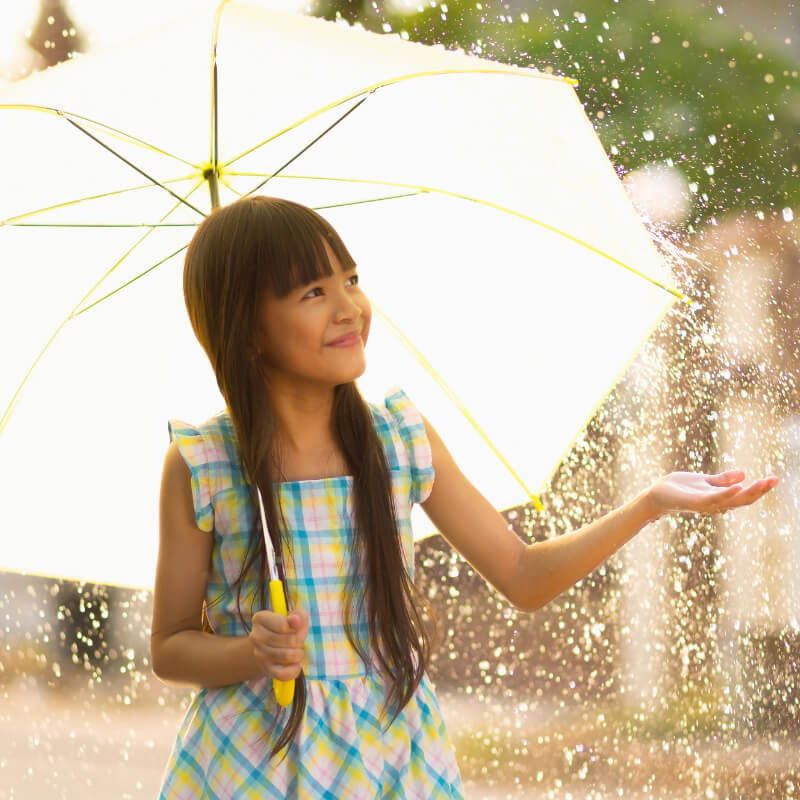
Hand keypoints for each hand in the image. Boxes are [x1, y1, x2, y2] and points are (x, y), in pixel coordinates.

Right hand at [249, 606, 308, 680]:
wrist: (272, 646)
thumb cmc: (286, 629)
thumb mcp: (295, 617)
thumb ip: (298, 616)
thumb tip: (295, 620)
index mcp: (260, 619)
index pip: (283, 625)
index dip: (296, 627)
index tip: (294, 627)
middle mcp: (255, 636)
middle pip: (289, 640)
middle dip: (299, 641)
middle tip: (297, 641)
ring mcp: (259, 654)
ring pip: (287, 656)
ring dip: (298, 654)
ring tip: (297, 651)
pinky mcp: (265, 669)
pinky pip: (283, 674)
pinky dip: (294, 670)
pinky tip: (296, 664)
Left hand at [646, 469, 778, 519]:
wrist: (656, 495)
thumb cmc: (678, 489)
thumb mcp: (704, 480)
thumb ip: (722, 480)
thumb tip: (744, 474)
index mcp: (719, 498)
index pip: (743, 495)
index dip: (759, 488)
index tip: (774, 478)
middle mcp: (715, 503)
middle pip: (742, 500)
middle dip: (759, 490)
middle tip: (774, 480)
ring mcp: (706, 504)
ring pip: (731, 500)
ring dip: (748, 492)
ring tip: (763, 482)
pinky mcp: (694, 502)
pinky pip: (714, 499)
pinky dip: (727, 494)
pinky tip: (739, 486)